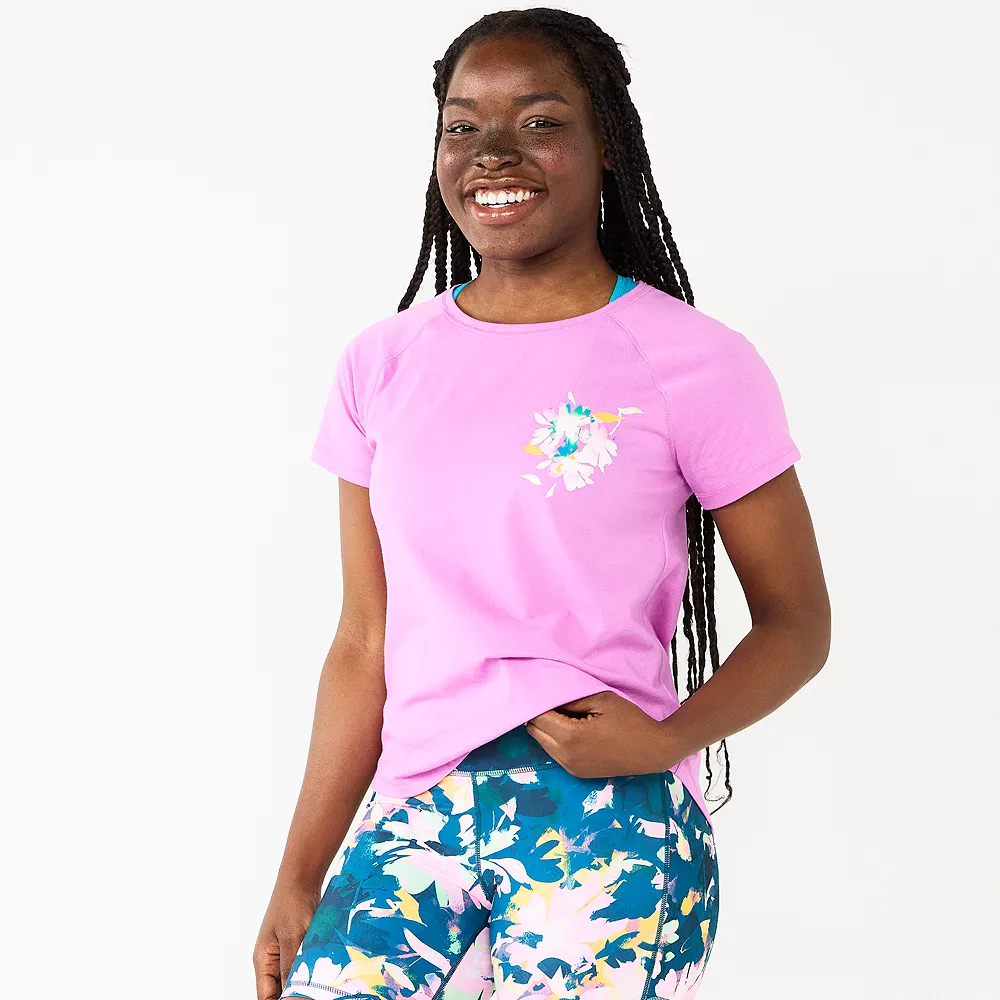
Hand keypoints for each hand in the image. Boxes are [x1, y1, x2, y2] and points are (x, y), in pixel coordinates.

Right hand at [253, 879, 321, 999]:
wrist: (302, 877)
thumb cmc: (293, 903)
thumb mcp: (292, 938)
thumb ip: (290, 968)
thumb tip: (290, 995)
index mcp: (263, 960)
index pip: (266, 996)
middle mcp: (271, 960)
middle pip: (279, 990)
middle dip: (295, 993)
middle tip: (314, 993)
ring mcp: (284, 953)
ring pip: (293, 979)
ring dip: (305, 983)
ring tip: (320, 985)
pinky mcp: (298, 946)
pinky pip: (302, 966)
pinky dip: (311, 971)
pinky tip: (324, 973)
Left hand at [526, 690, 678, 777]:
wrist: (653, 751)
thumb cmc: (630, 721)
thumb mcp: (601, 700)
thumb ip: (572, 700)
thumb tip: (549, 696)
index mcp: (570, 736)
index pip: (537, 718)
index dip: (537, 702)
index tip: (543, 690)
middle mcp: (565, 756)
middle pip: (535, 732)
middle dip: (538, 716)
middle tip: (554, 701)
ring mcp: (571, 767)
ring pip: (542, 744)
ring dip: (546, 729)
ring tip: (565, 714)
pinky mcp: (577, 773)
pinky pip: (555, 754)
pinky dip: (555, 740)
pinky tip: (572, 729)